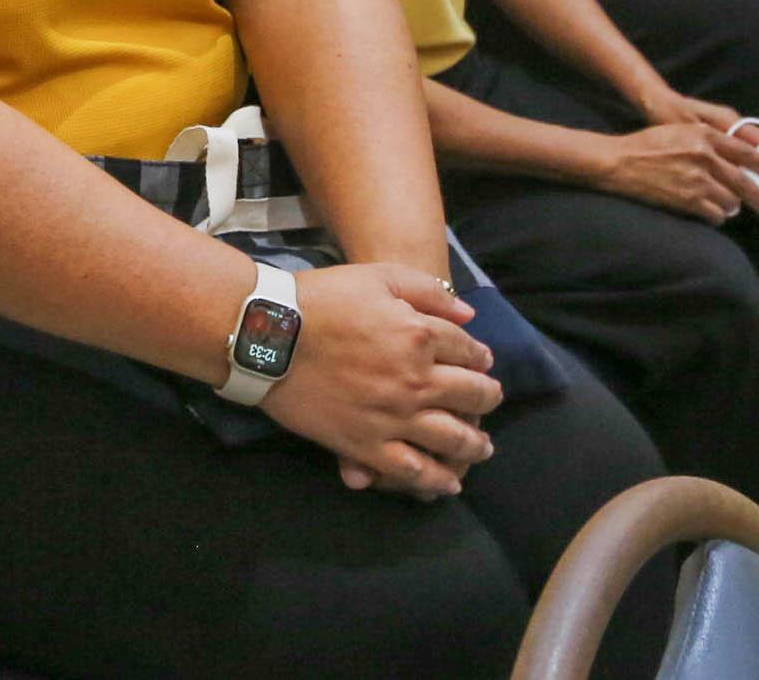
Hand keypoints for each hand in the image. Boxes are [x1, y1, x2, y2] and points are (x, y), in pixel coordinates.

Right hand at [269, 264, 500, 501]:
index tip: (482, 361)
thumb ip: (428, 292)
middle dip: (487, 398)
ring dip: (475, 444)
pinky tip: (449, 482)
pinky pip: (412, 470)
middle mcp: (416, 381)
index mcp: (420, 336)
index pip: (468, 351)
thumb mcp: (378, 275)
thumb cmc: (322, 297)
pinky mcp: (366, 445)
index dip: (479, 356)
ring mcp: (393, 417)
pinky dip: (436, 479)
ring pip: (452, 439)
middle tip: (489, 400)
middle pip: (470, 396)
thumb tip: (469, 315)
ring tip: (482, 447)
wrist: (270, 333)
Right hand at [582, 123, 758, 221]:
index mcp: (704, 135)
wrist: (619, 162)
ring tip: (726, 206)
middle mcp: (705, 156)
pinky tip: (710, 212)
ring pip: (732, 202)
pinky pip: (716, 215)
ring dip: (732, 207)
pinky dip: (716, 216)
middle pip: (745, 183)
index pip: (745, 152)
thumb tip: (737, 160)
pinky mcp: (688, 200)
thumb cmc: (648, 144)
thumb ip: (709, 142)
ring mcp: (697, 180)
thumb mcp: (681, 131)